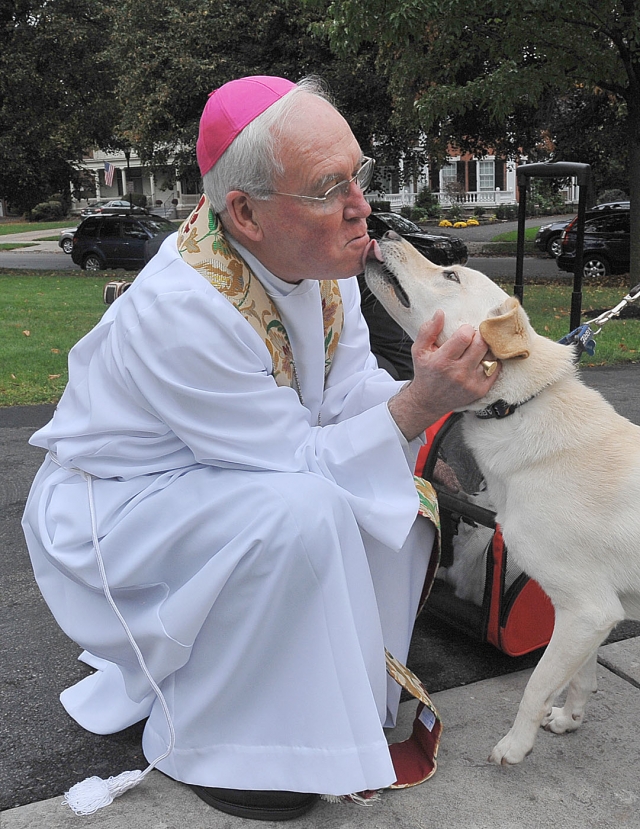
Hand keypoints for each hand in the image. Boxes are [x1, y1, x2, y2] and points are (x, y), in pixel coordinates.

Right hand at [388, 310, 498, 440]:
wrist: (429, 401)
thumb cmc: (425, 372)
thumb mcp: (419, 350)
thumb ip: (427, 330)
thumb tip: (440, 313)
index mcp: (442, 361)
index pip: (465, 336)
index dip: (467, 329)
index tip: (463, 331)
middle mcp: (458, 373)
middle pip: (481, 344)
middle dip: (479, 336)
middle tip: (473, 338)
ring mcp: (471, 383)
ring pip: (491, 355)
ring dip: (486, 349)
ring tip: (477, 349)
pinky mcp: (481, 390)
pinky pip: (496, 368)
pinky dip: (492, 361)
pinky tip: (482, 360)